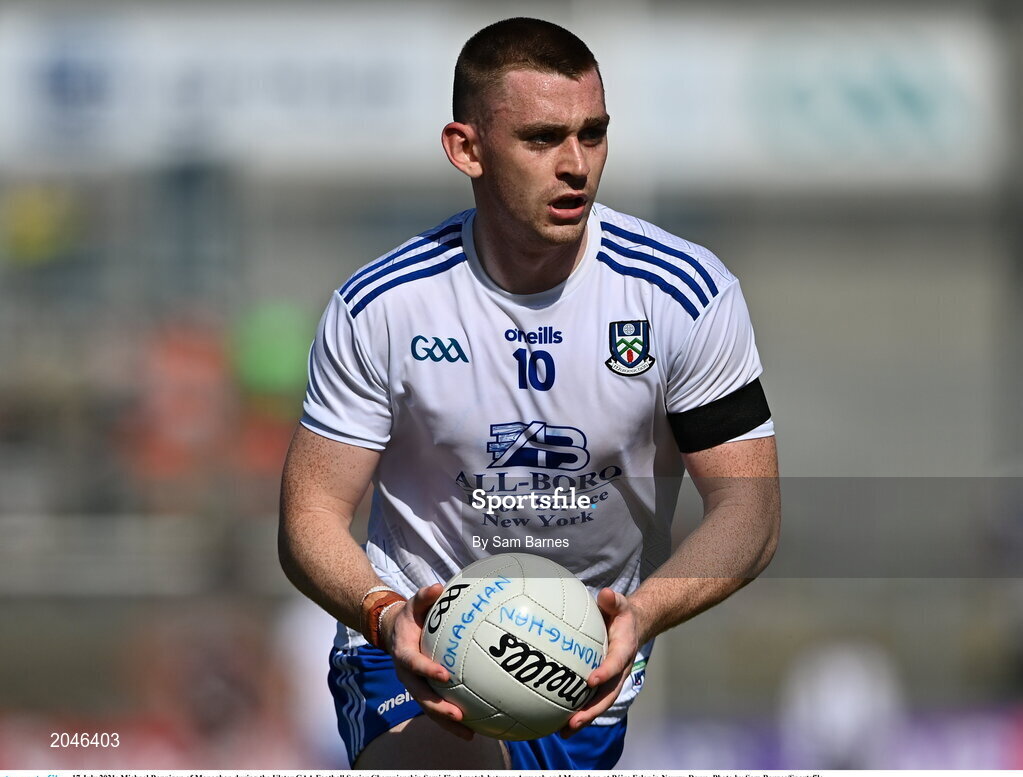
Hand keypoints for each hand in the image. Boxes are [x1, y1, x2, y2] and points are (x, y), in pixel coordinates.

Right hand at [379, 583, 476, 740]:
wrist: (393, 632)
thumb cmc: (409, 616)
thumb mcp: (413, 604)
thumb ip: (424, 596)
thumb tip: (438, 587)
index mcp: (403, 653)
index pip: (414, 664)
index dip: (427, 671)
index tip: (445, 676)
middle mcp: (407, 674)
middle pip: (421, 695)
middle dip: (439, 708)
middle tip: (459, 715)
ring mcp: (414, 685)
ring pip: (428, 708)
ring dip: (446, 722)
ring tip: (469, 734)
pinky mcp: (423, 691)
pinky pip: (436, 708)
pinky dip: (450, 720)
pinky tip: (473, 728)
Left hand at [560, 587, 639, 737]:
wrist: (631, 627)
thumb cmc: (620, 614)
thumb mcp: (619, 604)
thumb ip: (614, 600)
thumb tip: (607, 594)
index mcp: (624, 650)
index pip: (616, 663)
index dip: (605, 672)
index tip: (591, 680)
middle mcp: (619, 670)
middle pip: (608, 695)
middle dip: (592, 710)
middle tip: (574, 721)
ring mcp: (610, 680)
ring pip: (599, 703)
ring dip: (583, 718)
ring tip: (564, 731)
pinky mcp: (601, 684)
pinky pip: (589, 700)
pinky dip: (577, 713)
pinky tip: (558, 723)